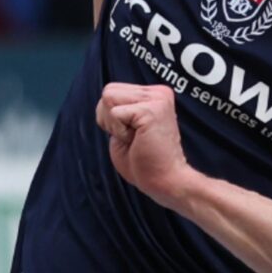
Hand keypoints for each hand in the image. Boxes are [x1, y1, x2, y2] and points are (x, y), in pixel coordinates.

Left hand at [96, 80, 193, 209]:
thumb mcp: (127, 127)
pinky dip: (119, 131)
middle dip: (110, 118)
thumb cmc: (145, 161)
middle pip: (108, 91)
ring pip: (108, 97)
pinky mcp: (152, 110)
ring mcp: (158, 99)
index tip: (134, 134)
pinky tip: (138, 140)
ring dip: (115, 124)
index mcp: (155, 94)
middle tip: (134, 137)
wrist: (166, 181)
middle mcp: (160, 92)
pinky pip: (115, 113)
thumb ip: (119, 109)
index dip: (112, 117)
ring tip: (136, 138)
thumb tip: (105, 98)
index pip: (112, 90)